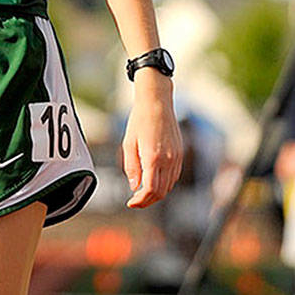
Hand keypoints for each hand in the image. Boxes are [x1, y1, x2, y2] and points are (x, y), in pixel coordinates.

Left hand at [121, 71, 181, 207]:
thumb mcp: (128, 143)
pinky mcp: (180, 155)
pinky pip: (174, 177)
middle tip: (135, 202)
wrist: (157, 104)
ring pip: (169, 186)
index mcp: (153, 158)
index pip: (150, 189)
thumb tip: (134, 187)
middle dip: (148, 201)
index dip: (141, 200)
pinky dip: (164, 184)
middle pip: (161, 192)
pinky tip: (153, 182)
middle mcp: (168, 160)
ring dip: (156, 194)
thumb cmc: (139, 121)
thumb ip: (131, 167)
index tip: (131, 203)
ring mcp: (177, 158)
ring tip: (142, 194)